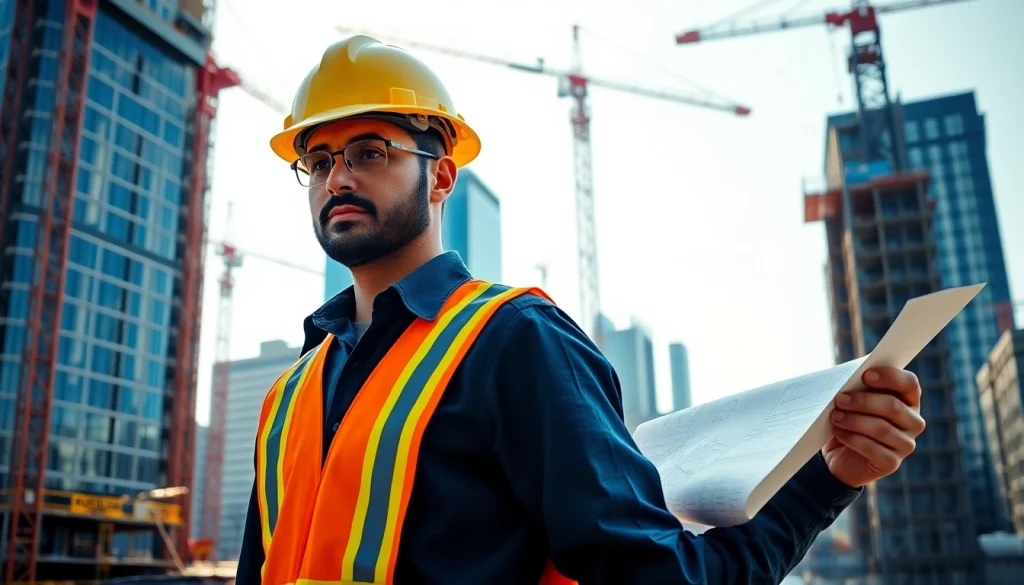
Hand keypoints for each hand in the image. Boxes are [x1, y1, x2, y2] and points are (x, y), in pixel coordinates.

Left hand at [821, 366, 925, 488]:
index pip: (909, 384)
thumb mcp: (855, 400)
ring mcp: (906, 444)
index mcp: (908, 400)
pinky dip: (853, 439)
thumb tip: (848, 381)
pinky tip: (838, 433)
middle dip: (864, 401)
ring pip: (882, 428)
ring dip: (854, 420)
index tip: (865, 375)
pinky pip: (873, 449)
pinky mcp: (892, 463)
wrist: (842, 454)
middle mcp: (913, 422)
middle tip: (840, 399)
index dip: (889, 377)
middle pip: (893, 407)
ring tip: (834, 416)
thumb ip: (858, 388)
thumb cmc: (851, 418)